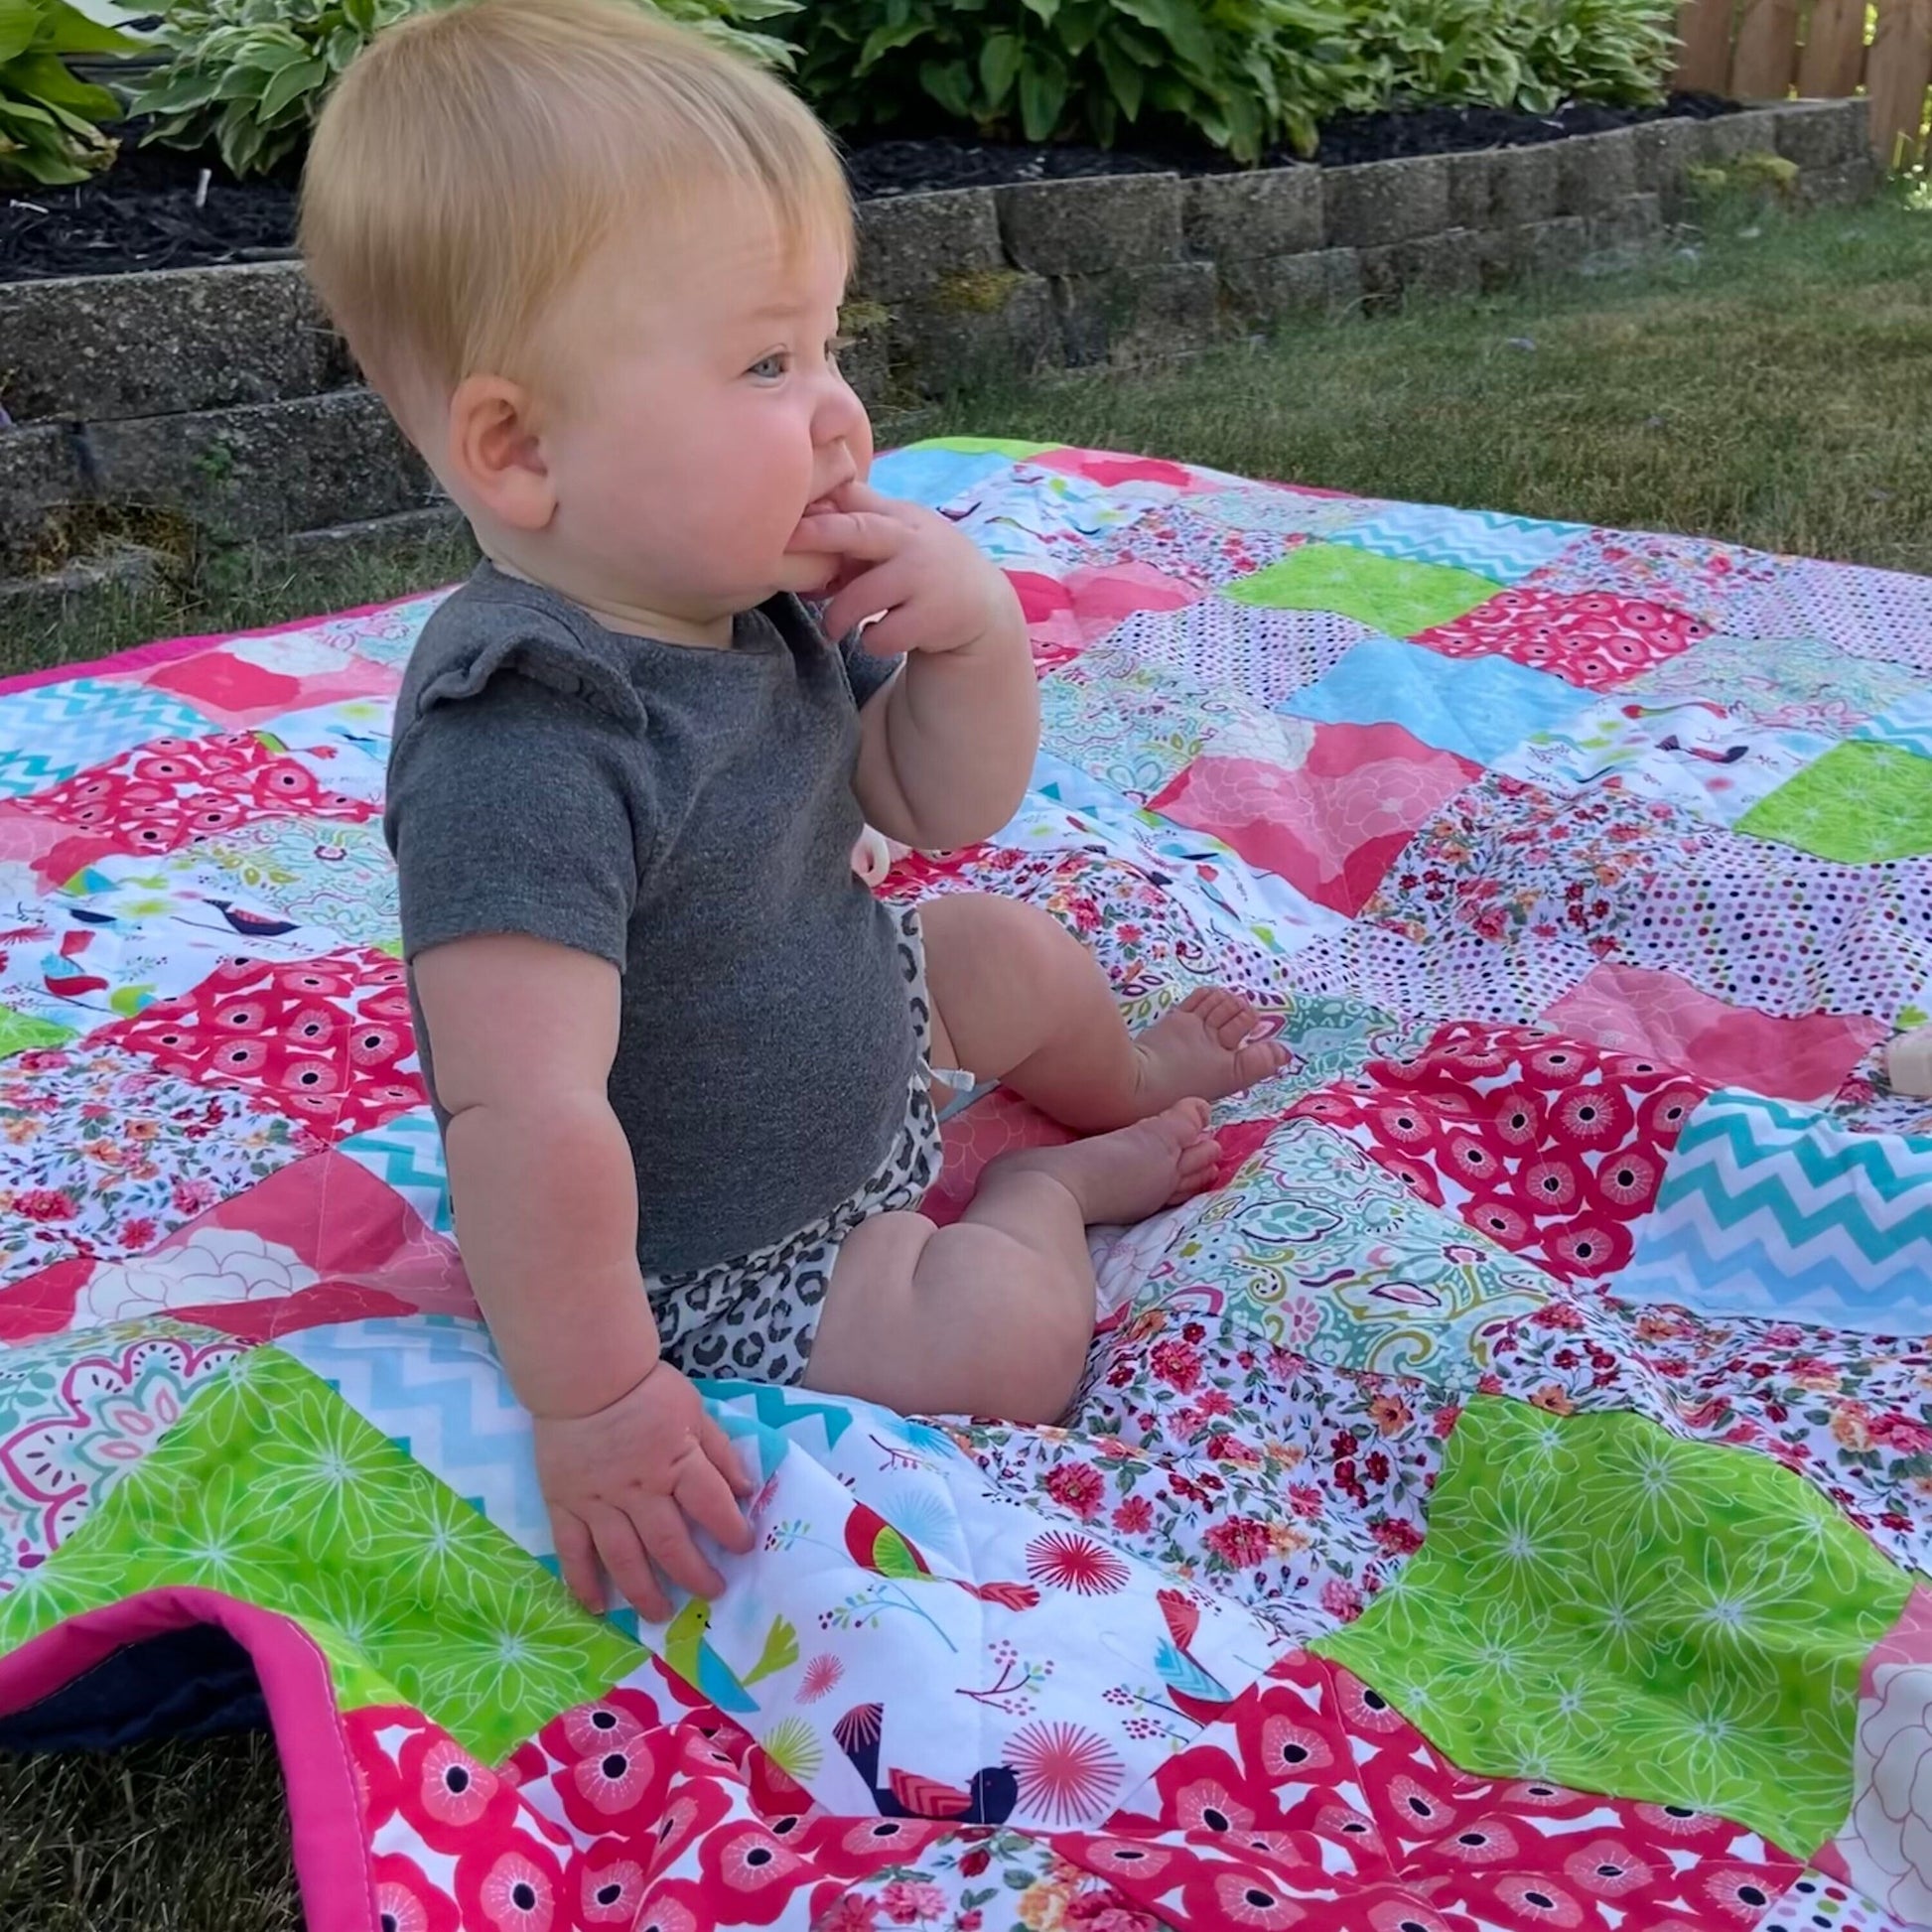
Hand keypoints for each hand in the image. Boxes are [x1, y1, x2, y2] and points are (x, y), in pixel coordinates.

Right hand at [534, 1359, 755, 1621]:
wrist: (583, 1376)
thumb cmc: (645, 1390)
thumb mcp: (695, 1410)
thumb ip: (720, 1451)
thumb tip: (747, 1489)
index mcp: (677, 1462)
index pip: (712, 1507)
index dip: (732, 1532)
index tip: (744, 1547)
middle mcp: (640, 1490)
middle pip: (671, 1544)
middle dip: (695, 1574)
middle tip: (711, 1592)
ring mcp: (599, 1502)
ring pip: (624, 1558)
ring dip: (645, 1592)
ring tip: (661, 1614)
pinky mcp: (565, 1505)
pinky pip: (573, 1551)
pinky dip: (584, 1582)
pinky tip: (600, 1606)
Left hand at [787, 479, 1020, 658]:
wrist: (981, 605)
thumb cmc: (921, 568)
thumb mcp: (898, 535)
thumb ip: (855, 524)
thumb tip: (796, 524)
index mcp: (897, 516)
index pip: (853, 498)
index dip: (818, 503)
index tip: (785, 517)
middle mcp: (912, 540)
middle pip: (857, 531)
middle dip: (820, 534)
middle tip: (787, 543)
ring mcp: (924, 578)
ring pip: (862, 597)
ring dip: (838, 616)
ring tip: (833, 628)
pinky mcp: (933, 618)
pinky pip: (882, 635)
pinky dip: (872, 640)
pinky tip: (879, 636)